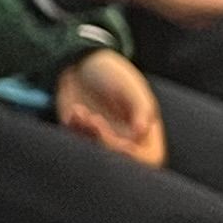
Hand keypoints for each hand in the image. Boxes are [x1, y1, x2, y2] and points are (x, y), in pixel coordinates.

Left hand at [51, 47, 164, 165]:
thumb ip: (139, 108)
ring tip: (82, 112)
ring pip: (96, 152)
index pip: (147, 157)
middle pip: (120, 159)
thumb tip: (142, 132)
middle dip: (105, 143)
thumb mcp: (129, 86)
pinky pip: (77, 142)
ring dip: (88, 135)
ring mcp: (100, 138)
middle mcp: (124, 138)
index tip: (123, 145)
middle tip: (95, 120)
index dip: (136, 157)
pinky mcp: (80, 133)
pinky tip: (76, 111)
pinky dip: (75, 130)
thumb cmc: (112, 74)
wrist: (80, 63)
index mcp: (144, 129)